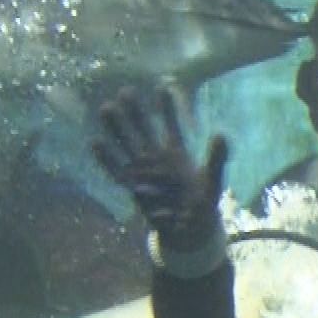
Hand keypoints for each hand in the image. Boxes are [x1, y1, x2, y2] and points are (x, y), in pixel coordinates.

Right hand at [93, 85, 228, 251]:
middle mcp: (157, 159)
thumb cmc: (202, 205)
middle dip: (135, 113)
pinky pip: (116, 171)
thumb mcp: (212, 181)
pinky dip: (106, 158)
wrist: (190, 230)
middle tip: (125, 91)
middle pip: (143, 131)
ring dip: (117, 128)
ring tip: (107, 108)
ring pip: (127, 145)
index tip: (163, 87)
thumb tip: (221, 134)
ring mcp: (143, 171)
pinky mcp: (133, 187)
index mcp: (177, 155)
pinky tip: (95, 142)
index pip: (171, 127)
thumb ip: (217, 159)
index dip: (167, 109)